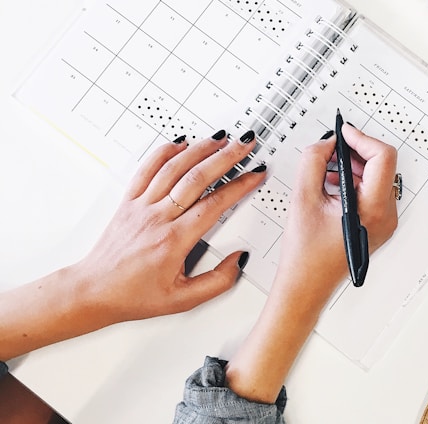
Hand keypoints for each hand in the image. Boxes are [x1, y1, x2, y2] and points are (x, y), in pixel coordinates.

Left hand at [0, 130, 267, 360]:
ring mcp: (141, 206)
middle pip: (196, 178)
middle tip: (244, 144)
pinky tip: (180, 143)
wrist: (94, 291)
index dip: (239, 186)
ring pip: (173, 168)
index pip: (214, 204)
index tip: (255, 174)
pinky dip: (164, 151)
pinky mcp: (128, 202)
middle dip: (226, 157)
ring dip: (199, 149)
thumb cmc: (134, 296)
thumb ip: (218, 281)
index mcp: (174, 241)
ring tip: (220, 138)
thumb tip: (238, 259)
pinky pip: (146, 168)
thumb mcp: (184, 300)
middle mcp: (157, 218)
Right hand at [225, 126, 398, 402]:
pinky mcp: (377, 223)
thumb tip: (326, 142)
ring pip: (377, 177)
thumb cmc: (305, 255)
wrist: (306, 286)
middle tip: (331, 148)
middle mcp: (386, 216)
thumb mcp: (303, 198)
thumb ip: (313, 161)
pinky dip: (353, 181)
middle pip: (382, 165)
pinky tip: (332, 184)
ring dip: (353, 166)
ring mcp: (384, 221)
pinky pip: (372, 191)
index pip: (383, 157)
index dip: (361, 139)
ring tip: (327, 169)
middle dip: (356, 152)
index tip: (343, 133)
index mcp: (373, 210)